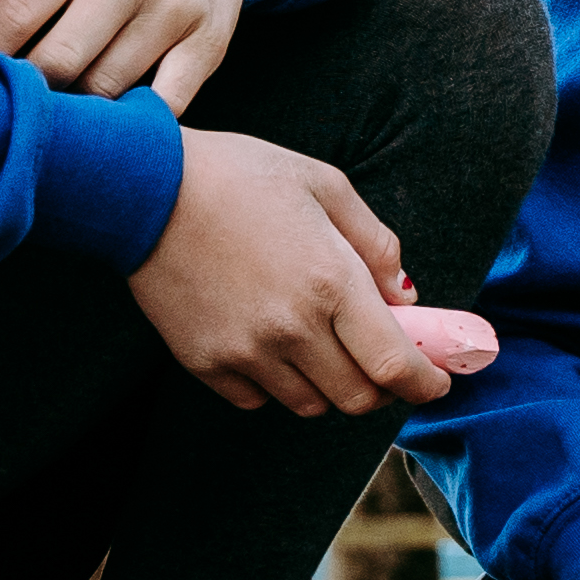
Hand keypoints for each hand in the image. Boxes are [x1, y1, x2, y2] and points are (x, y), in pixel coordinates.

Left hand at [0, 0, 264, 109]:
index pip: (15, 18)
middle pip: (59, 63)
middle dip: (27, 92)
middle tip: (8, 110)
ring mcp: (176, 10)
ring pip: (107, 90)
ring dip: (75, 111)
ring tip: (52, 118)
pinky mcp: (210, 43)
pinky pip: (163, 105)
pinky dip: (131, 122)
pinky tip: (109, 123)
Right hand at [127, 125, 447, 415]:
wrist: (143, 186)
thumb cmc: (240, 175)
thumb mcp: (324, 186)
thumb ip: (376, 244)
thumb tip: (406, 295)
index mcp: (331, 282)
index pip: (395, 365)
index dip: (426, 383)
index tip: (436, 380)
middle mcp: (291, 327)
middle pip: (357, 398)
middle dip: (381, 386)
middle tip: (380, 358)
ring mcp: (244, 351)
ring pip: (310, 405)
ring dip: (329, 385)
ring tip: (319, 341)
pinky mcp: (203, 361)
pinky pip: (257, 399)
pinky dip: (276, 385)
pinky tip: (271, 344)